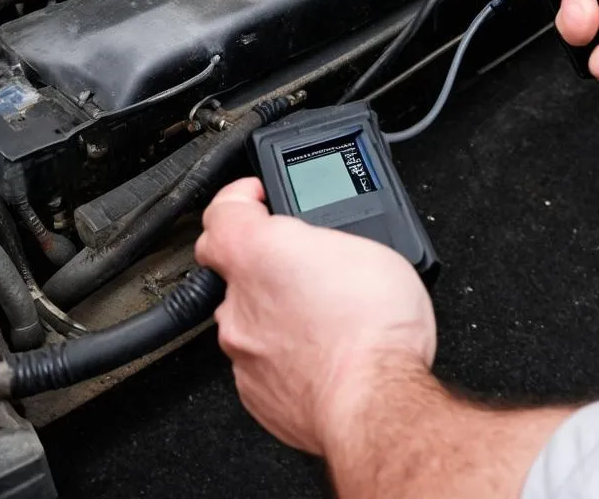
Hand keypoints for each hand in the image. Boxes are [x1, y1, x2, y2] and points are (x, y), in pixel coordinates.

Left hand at [195, 179, 435, 454]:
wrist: (376, 399)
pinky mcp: (256, 393)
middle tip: (312, 267)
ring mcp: (244, 352)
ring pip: (250, 319)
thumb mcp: (370, 244)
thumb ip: (326, 240)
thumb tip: (322, 247)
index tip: (259, 198)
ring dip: (280, 313)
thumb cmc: (375, 325)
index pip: (222, 211)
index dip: (240, 198)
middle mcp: (239, 303)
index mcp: (259, 254)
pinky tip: (324, 353)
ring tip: (328, 317)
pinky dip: (287, 354)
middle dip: (269, 265)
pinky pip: (263, 361)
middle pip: (236, 270)